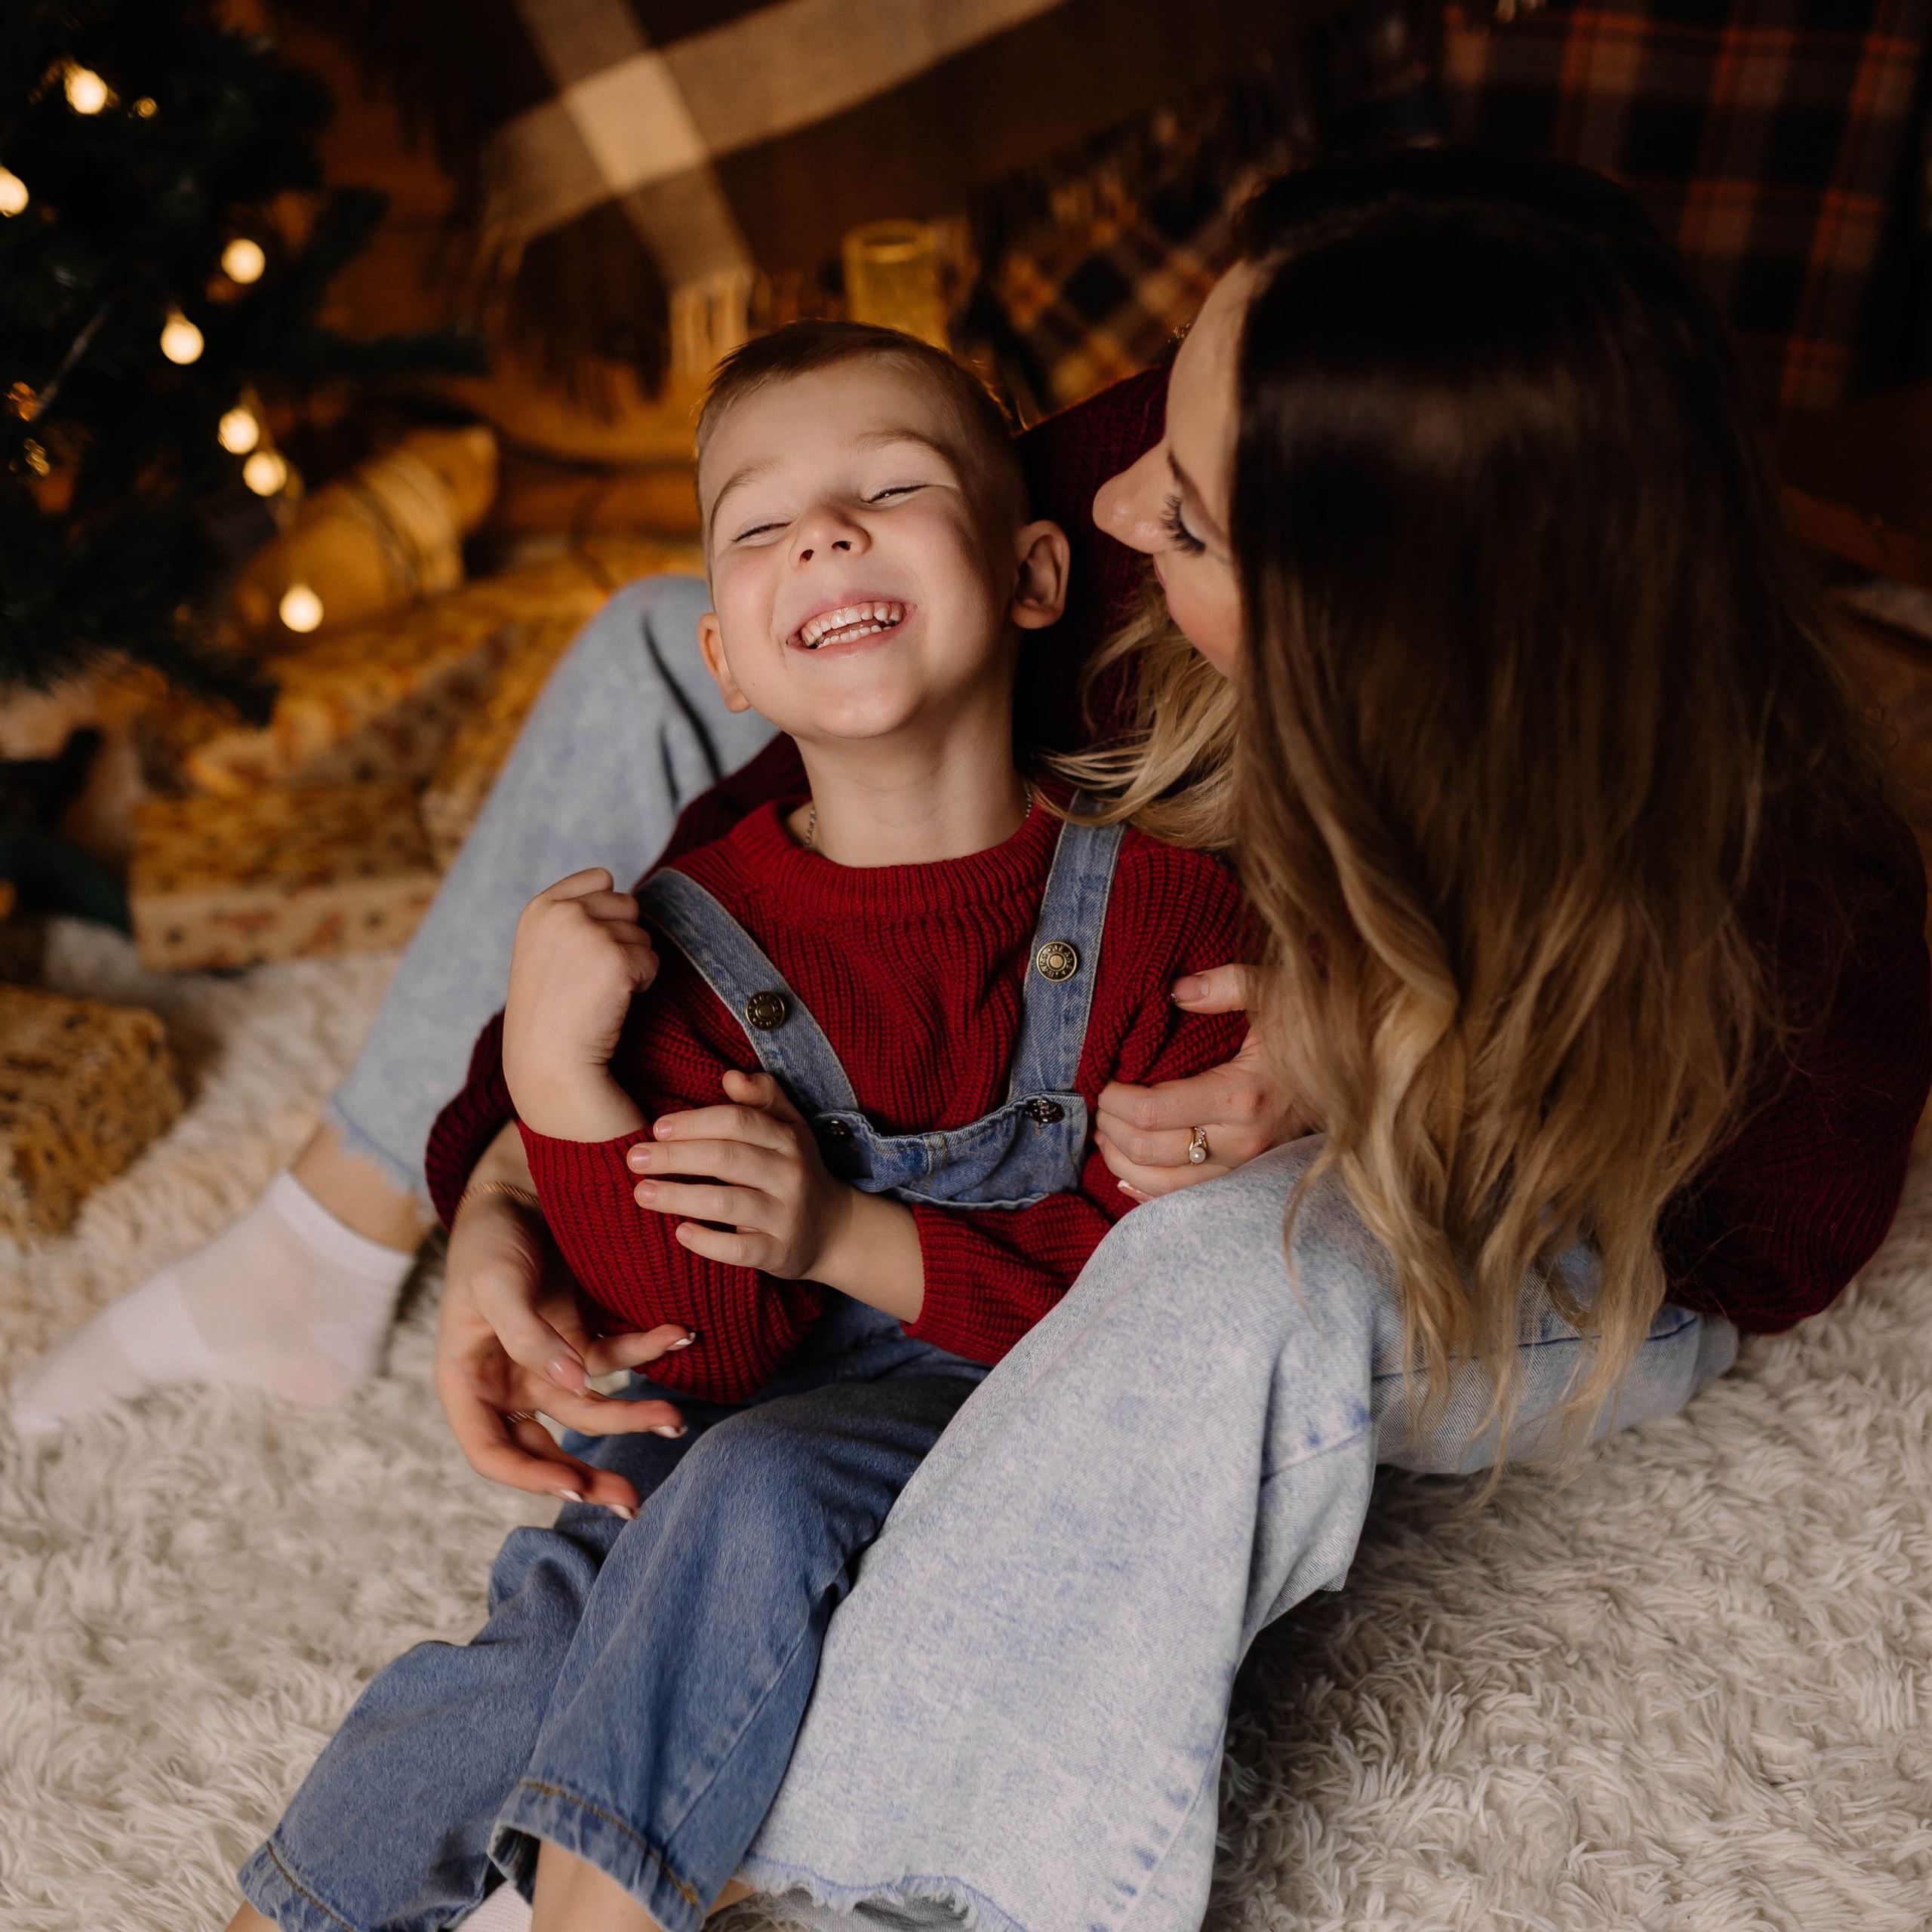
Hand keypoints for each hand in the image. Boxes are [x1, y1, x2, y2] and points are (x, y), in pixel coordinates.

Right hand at [436, 1182, 692, 1512]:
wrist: (520, 1186)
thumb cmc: (490, 1238)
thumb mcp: (496, 1284)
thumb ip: (529, 1335)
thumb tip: (574, 1386)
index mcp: (468, 1383)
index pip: (492, 1452)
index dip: (531, 1476)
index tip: (573, 1487)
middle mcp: (509, 1384)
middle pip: (548, 1447)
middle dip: (590, 1476)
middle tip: (632, 1501)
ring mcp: (550, 1363)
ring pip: (594, 1408)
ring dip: (634, 1416)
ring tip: (676, 1420)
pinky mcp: (584, 1335)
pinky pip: (620, 1357)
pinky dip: (649, 1351)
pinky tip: (680, 1336)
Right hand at [503, 868, 656, 1136]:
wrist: (549, 1062)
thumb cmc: (550, 1014)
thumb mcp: (542, 949)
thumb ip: (570, 916)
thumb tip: (614, 886)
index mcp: (540, 907)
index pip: (601, 878)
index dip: (608, 914)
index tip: (589, 952)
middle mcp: (562, 912)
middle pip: (628, 905)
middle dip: (622, 939)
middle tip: (593, 978)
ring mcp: (589, 932)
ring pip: (642, 934)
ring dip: (632, 964)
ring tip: (598, 993)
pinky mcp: (616, 958)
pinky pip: (652, 961)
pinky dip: (642, 984)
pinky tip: (612, 1004)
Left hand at [627, 1069, 855, 1279]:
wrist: (834, 1230)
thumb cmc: (795, 1170)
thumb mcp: (789, 1128)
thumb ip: (762, 1097)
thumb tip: (730, 1076)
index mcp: (788, 1138)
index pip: (738, 1122)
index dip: (694, 1122)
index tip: (656, 1128)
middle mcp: (790, 1174)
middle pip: (727, 1158)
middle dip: (676, 1157)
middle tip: (634, 1158)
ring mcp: (786, 1215)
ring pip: (728, 1203)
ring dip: (680, 1197)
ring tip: (641, 1193)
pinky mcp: (780, 1252)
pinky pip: (740, 1248)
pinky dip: (708, 1242)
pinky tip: (680, 1233)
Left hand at [1095, 963, 1312, 1199]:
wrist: (1365, 1073)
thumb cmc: (1312, 1029)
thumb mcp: (1275, 992)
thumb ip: (1225, 984)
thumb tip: (1175, 991)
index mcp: (1242, 1096)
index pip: (1154, 1111)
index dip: (1116, 1101)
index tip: (1105, 1083)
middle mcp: (1243, 1142)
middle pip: (1151, 1151)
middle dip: (1112, 1130)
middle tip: (1099, 1108)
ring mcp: (1247, 1169)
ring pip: (1164, 1187)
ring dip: (1123, 1163)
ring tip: (1106, 1137)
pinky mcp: (1249, 1181)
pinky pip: (1189, 1200)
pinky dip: (1149, 1192)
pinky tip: (1128, 1176)